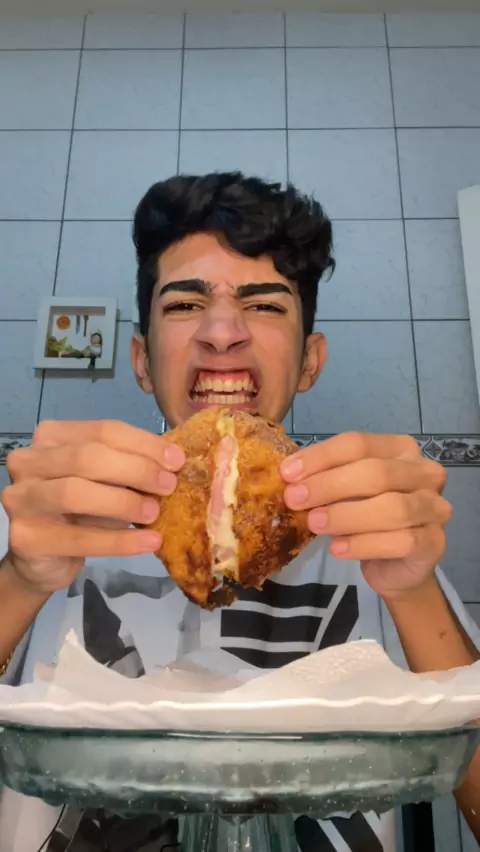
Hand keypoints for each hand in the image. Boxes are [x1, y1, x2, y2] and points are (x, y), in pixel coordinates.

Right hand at [1, 420, 184, 593]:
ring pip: (76, 493)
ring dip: (123, 502)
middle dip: (136, 469)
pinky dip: (119, 541)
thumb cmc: (81, 511)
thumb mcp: (105, 482)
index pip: (103, 431)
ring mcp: (20, 499)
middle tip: (169, 486)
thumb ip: (130, 466)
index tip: (177, 461)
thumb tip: (174, 460)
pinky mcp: (25, 538)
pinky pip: (78, 538)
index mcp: (51, 437)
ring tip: (154, 514)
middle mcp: (28, 461)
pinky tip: (148, 542)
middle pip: (87, 457)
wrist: (44, 559)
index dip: (144, 444)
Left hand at [281, 432, 451, 600]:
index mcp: (400, 449)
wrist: (395, 567)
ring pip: (392, 508)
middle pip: (376, 472)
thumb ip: (325, 479)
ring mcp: (435, 507)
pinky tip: (338, 548)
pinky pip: (401, 541)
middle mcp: (424, 473)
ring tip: (314, 524)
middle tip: (295, 499)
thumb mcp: (344, 492)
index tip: (288, 473)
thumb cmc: (366, 519)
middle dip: (330, 485)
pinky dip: (365, 544)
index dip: (321, 457)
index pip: (358, 444)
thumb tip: (289, 475)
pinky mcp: (435, 542)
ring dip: (347, 515)